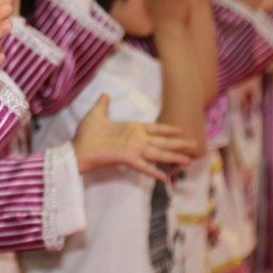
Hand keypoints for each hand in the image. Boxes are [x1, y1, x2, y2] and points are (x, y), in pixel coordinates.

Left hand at [72, 96, 197, 179]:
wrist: (77, 149)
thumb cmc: (86, 134)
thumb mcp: (96, 115)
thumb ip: (103, 105)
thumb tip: (105, 94)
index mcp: (132, 129)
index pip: (155, 129)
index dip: (168, 129)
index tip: (182, 129)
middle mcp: (136, 140)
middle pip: (163, 142)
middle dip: (179, 144)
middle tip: (196, 145)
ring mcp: (133, 150)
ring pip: (158, 153)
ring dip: (173, 156)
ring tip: (189, 160)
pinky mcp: (127, 158)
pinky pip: (143, 166)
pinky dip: (154, 172)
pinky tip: (165, 178)